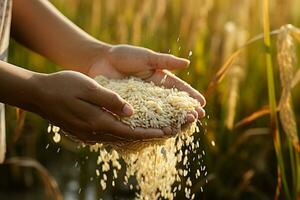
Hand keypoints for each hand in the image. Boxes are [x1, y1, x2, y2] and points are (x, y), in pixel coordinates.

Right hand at [32, 71, 172, 142]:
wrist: (37, 94)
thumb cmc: (62, 86)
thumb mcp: (88, 87)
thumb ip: (110, 100)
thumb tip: (131, 112)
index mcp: (97, 121)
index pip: (129, 132)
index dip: (149, 133)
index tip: (166, 132)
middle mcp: (93, 132)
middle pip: (126, 138)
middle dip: (147, 135)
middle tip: (167, 132)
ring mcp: (87, 134)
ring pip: (117, 138)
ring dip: (136, 135)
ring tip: (153, 131)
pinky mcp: (83, 131)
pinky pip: (108, 135)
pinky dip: (122, 133)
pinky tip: (129, 129)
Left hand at [88, 44, 205, 117]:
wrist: (100, 62)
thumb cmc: (123, 56)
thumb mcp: (147, 57)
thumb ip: (165, 61)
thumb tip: (187, 62)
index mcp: (159, 80)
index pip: (178, 90)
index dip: (190, 97)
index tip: (202, 104)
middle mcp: (153, 94)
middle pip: (172, 105)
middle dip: (185, 111)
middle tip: (197, 118)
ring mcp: (142, 104)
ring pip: (160, 115)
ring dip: (172, 121)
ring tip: (183, 127)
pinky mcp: (130, 111)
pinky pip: (142, 120)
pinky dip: (152, 126)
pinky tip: (160, 133)